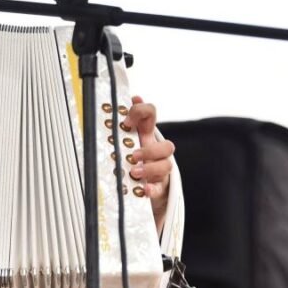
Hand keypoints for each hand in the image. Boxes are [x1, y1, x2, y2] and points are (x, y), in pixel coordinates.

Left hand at [123, 96, 174, 223]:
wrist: (138, 184)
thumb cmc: (130, 157)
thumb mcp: (122, 138)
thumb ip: (120, 122)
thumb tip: (123, 99)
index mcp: (145, 134)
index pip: (150, 114)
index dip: (141, 112)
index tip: (127, 121)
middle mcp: (155, 151)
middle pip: (167, 145)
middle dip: (150, 149)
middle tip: (132, 155)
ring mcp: (158, 168)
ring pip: (166, 165)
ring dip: (150, 168)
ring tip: (134, 171)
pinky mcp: (158, 186)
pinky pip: (159, 188)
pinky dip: (152, 188)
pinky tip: (144, 188)